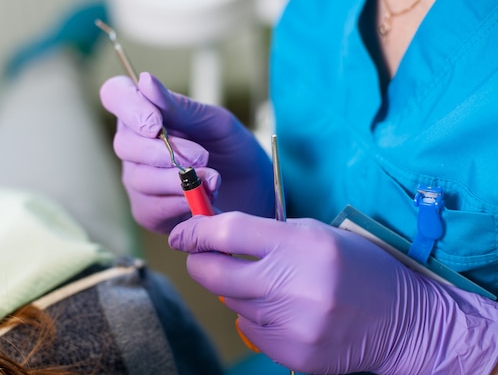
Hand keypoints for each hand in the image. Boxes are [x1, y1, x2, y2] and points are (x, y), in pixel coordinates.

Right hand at [100, 72, 273, 233]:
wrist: (253, 191)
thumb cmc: (232, 149)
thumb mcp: (214, 123)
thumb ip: (180, 107)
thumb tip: (146, 81)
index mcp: (145, 113)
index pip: (115, 95)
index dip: (129, 106)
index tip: (156, 122)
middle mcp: (134, 146)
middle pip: (124, 143)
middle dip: (163, 151)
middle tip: (202, 156)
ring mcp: (137, 180)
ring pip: (139, 178)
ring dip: (178, 179)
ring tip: (212, 179)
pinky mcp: (148, 211)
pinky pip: (151, 208)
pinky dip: (179, 202)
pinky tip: (202, 198)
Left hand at [169, 212, 497, 373]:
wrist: (401, 320)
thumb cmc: (357, 267)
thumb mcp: (316, 234)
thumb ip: (265, 235)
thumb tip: (213, 239)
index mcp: (301, 246)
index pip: (230, 232)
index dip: (196, 230)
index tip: (182, 232)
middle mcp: (293, 285)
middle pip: (215, 273)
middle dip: (200, 261)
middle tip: (203, 255)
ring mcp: (292, 324)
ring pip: (231, 301)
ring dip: (237, 289)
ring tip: (272, 284)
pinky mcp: (292, 352)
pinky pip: (249, 328)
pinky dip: (256, 316)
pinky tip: (285, 310)